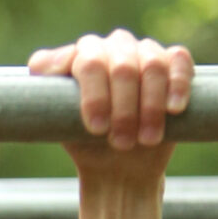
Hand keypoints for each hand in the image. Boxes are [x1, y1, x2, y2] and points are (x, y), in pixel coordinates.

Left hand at [28, 29, 193, 176]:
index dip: (93, 94)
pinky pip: (178, 60)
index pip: (86, 61)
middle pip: (120, 64)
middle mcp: (107, 48)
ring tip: (147, 139)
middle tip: (121, 143)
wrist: (120, 170)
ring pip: (151, 64)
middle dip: (123, 108)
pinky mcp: (170, 65)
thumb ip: (45, 97)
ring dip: (150, 105)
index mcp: (77, 58)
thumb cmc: (87, 147)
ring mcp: (139, 53)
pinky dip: (177, 84)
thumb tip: (39, 67)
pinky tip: (174, 109)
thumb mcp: (59, 126)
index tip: (96, 128)